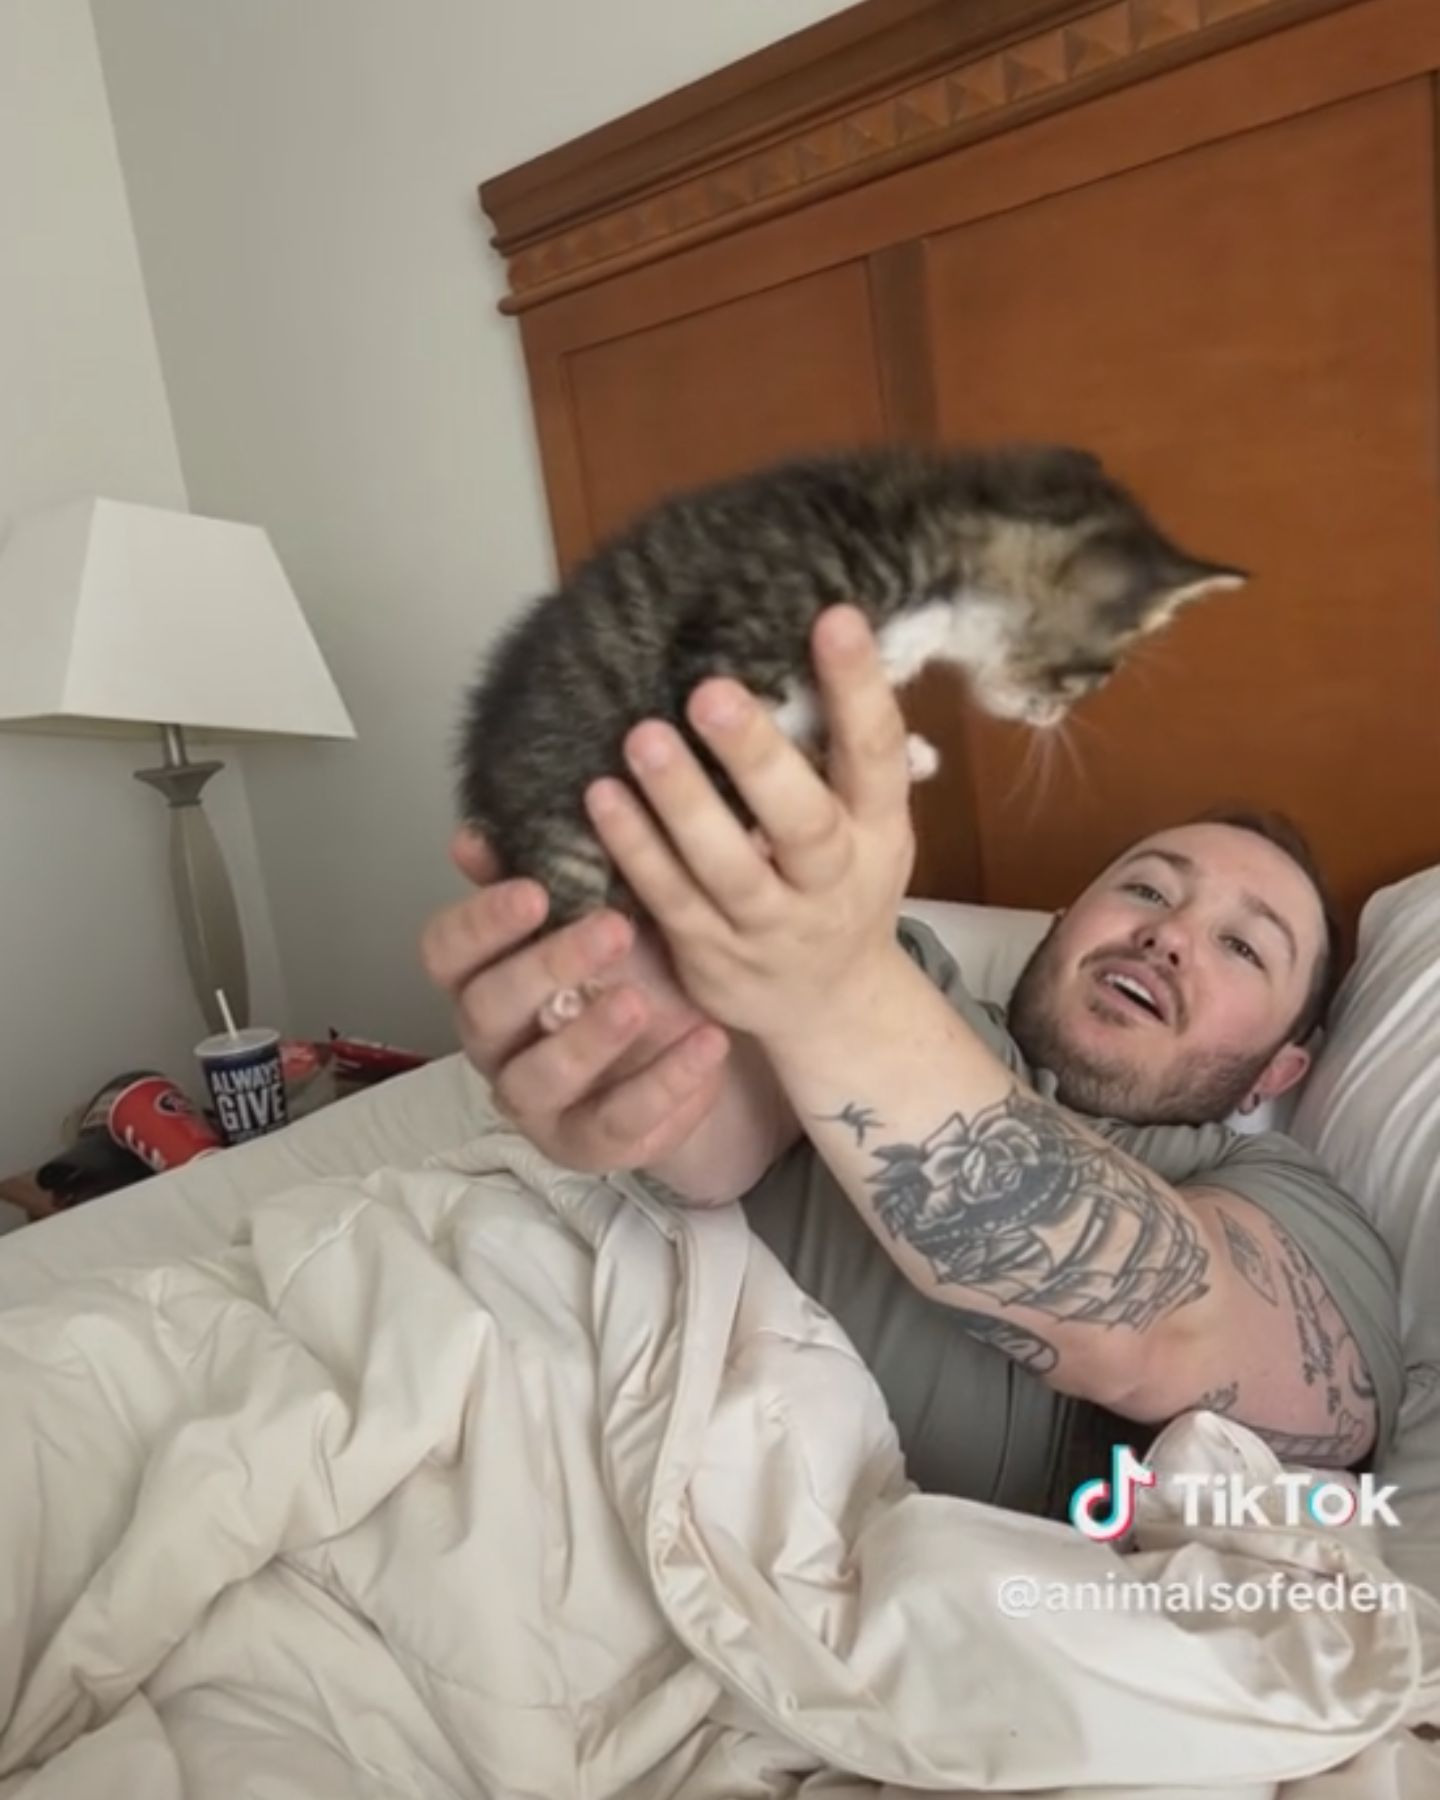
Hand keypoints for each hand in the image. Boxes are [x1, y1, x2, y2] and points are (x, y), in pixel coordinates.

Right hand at [420, 829, 732, 1173]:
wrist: (698, 1045)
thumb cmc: (637, 965)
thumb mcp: (608, 907)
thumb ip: (558, 868)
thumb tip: (486, 831)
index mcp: (484, 972)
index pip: (446, 949)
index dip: (481, 921)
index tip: (533, 891)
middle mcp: (494, 1039)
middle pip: (485, 1009)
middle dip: (545, 967)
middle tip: (612, 929)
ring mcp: (535, 1099)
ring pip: (536, 1077)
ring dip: (588, 1038)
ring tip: (642, 1002)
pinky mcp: (586, 1143)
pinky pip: (616, 1123)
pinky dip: (664, 1084)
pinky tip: (706, 1042)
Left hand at [582, 604, 915, 1048]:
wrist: (831, 1006)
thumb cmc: (841, 883)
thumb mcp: (869, 824)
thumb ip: (841, 750)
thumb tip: (824, 630)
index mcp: (878, 831)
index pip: (877, 753)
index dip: (860, 689)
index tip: (835, 617)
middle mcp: (832, 881)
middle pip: (803, 822)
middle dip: (758, 757)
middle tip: (709, 691)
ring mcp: (771, 926)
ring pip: (727, 868)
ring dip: (682, 803)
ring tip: (642, 739)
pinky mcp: (713, 956)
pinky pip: (669, 901)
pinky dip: (635, 851)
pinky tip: (601, 798)